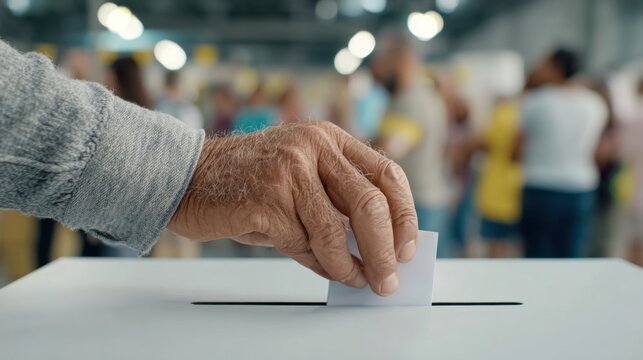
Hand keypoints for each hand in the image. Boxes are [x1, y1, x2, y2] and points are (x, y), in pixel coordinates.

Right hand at [168, 121, 417, 295]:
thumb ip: (338, 205)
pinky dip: (318, 264)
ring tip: (356, 280)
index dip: (405, 215)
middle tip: (388, 278)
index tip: (409, 247)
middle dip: (386, 250)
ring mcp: (289, 171)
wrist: (191, 177)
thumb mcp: (303, 179)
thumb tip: (376, 251)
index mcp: (330, 139)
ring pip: (336, 230)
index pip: (387, 174)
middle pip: (370, 203)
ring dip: (350, 266)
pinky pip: (304, 243)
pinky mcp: (267, 199)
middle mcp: (313, 147)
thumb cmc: (250, 182)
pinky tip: (322, 268)